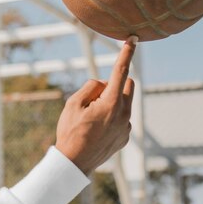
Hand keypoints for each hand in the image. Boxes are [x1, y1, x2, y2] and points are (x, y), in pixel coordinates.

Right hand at [55, 36, 136, 174]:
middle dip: (114, 84)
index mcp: (110, 103)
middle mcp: (123, 114)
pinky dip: (112, 117)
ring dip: (111, 102)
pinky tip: (96, 130)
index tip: (133, 39)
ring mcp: (126, 127)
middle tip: (94, 97)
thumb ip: (90, 87)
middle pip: (127, 85)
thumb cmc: (70, 131)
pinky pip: (122, 117)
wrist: (74, 163)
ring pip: (123, 102)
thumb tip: (103, 84)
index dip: (126, 53)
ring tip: (92, 118)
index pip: (120, 71)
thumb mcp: (73, 103)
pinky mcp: (125, 137)